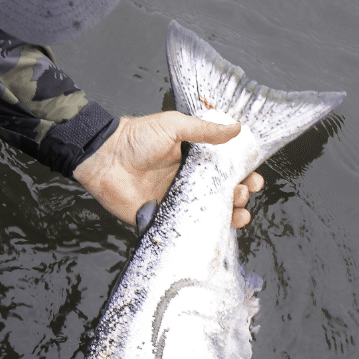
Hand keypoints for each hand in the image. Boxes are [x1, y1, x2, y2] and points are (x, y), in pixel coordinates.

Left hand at [73, 113, 264, 229]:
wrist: (104, 158)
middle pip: (224, 195)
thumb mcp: (173, 126)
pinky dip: (203, 233)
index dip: (244, 176)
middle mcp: (188, 182)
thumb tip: (237, 129)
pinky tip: (216, 229)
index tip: (254, 178)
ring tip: (237, 210)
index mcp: (194, 161)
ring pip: (211, 215)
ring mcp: (177, 202)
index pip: (226, 171)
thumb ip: (204, 131)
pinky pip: (187, 230)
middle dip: (241, 196)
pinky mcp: (163, 218)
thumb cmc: (135, 137)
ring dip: (230, 216)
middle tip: (241, 192)